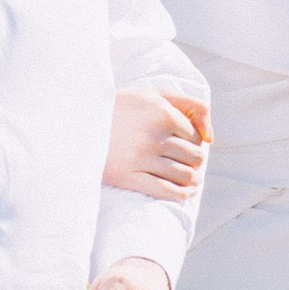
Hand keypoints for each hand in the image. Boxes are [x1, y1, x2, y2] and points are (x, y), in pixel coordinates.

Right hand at [104, 85, 210, 199]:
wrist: (77, 124)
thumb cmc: (120, 107)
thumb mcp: (152, 94)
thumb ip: (188, 105)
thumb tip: (211, 137)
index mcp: (161, 113)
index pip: (195, 136)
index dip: (194, 142)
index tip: (185, 145)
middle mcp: (153, 136)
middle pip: (193, 157)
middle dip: (195, 161)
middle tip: (187, 162)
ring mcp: (141, 159)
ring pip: (184, 175)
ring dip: (192, 180)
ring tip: (190, 178)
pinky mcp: (128, 177)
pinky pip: (166, 191)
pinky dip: (182, 195)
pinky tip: (185, 193)